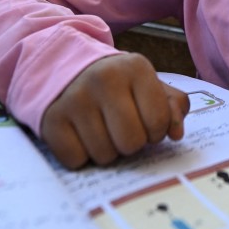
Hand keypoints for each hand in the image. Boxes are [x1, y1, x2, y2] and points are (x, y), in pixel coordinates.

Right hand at [40, 53, 189, 168]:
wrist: (66, 70)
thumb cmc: (117, 84)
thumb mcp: (148, 85)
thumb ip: (172, 105)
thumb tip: (176, 133)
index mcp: (135, 68)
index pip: (159, 121)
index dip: (156, 131)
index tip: (145, 123)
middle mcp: (104, 79)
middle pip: (132, 142)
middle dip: (131, 143)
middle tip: (121, 129)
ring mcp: (75, 99)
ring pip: (105, 155)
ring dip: (106, 151)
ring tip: (100, 130)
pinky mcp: (52, 119)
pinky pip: (76, 160)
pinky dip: (81, 156)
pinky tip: (80, 135)